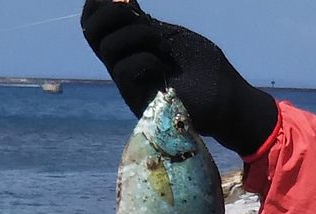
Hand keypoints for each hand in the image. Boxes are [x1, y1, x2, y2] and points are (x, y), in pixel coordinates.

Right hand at [81, 0, 277, 156]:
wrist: (225, 98)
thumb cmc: (205, 69)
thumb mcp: (171, 35)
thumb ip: (143, 22)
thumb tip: (120, 1)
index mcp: (131, 47)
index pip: (94, 23)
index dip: (98, 3)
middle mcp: (124, 64)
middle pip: (90, 32)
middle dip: (111, 12)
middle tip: (140, 15)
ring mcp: (129, 85)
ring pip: (107, 48)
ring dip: (137, 35)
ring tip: (163, 45)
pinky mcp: (138, 102)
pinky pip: (123, 72)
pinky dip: (143, 60)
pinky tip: (162, 66)